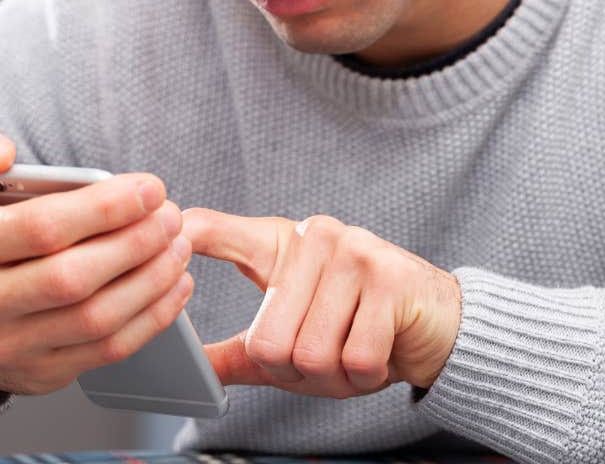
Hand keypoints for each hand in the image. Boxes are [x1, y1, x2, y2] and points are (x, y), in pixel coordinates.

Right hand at [0, 112, 195, 397]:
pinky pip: (107, 350)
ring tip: (178, 245)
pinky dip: (151, 317)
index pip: (40, 228)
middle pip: (72, 277)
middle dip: (135, 243)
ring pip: (95, 318)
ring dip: (151, 279)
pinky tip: (174, 284)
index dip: (104, 208)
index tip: (149, 189)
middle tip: (171, 216)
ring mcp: (8, 345)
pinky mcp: (41, 373)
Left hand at [181, 208, 461, 396]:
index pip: (221, 231)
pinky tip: (381, 352)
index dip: (190, 234)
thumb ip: (246, 353)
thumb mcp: (296, 340)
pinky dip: (367, 375)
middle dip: (299, 373)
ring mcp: (353, 253)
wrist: (439, 326)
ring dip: (336, 376)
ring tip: (355, 351)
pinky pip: (355, 359)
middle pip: (268, 341)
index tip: (165, 228)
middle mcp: (315, 237)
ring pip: (310, 354)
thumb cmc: (361, 330)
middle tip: (330, 357)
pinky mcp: (390, 279)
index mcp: (282, 245)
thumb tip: (196, 370)